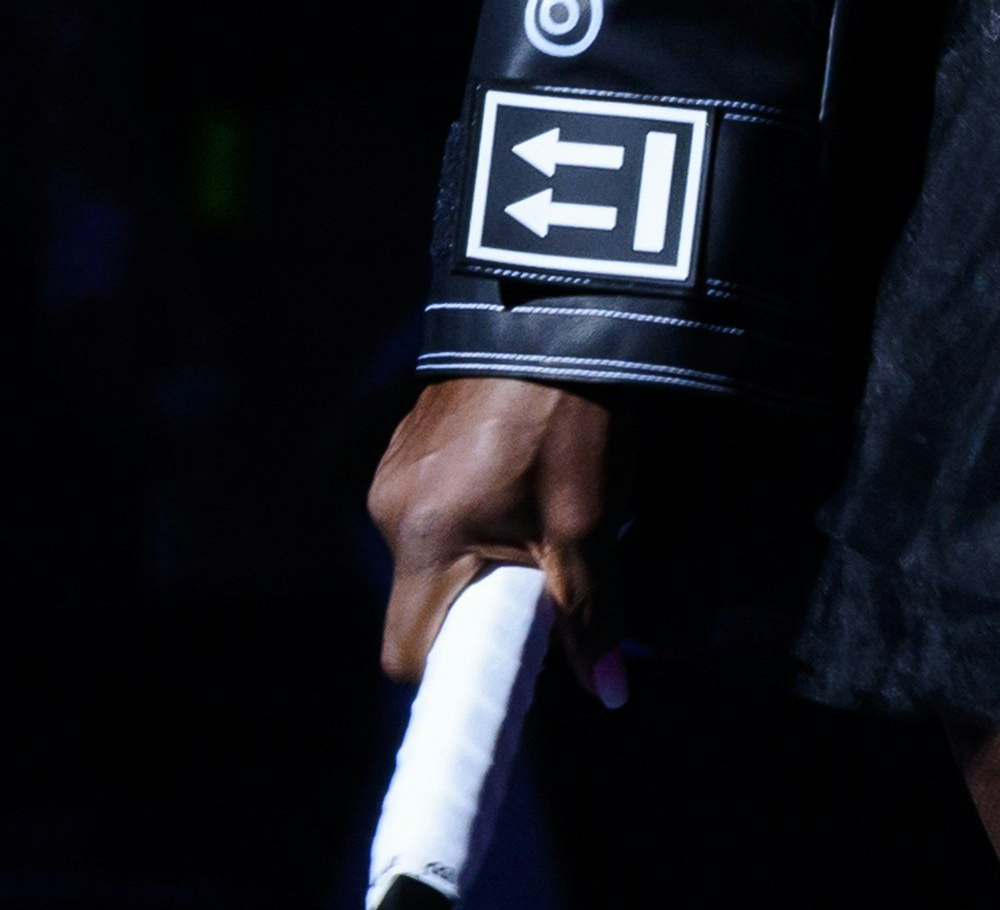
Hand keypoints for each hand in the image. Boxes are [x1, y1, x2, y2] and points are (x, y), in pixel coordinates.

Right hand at [367, 375, 625, 701]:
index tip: (503, 667)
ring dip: (481, 550)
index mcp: (421, 538)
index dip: (457, 670)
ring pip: (433, 548)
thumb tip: (609, 694)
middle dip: (480, 604)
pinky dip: (475, 508)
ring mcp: (396, 467)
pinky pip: (436, 501)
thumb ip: (589, 613)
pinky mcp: (412, 436)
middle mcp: (390, 507)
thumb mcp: (586, 520)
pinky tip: (524, 471)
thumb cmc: (570, 414)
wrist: (558, 305)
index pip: (408, 653)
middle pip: (423, 600)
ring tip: (541, 509)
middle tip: (542, 578)